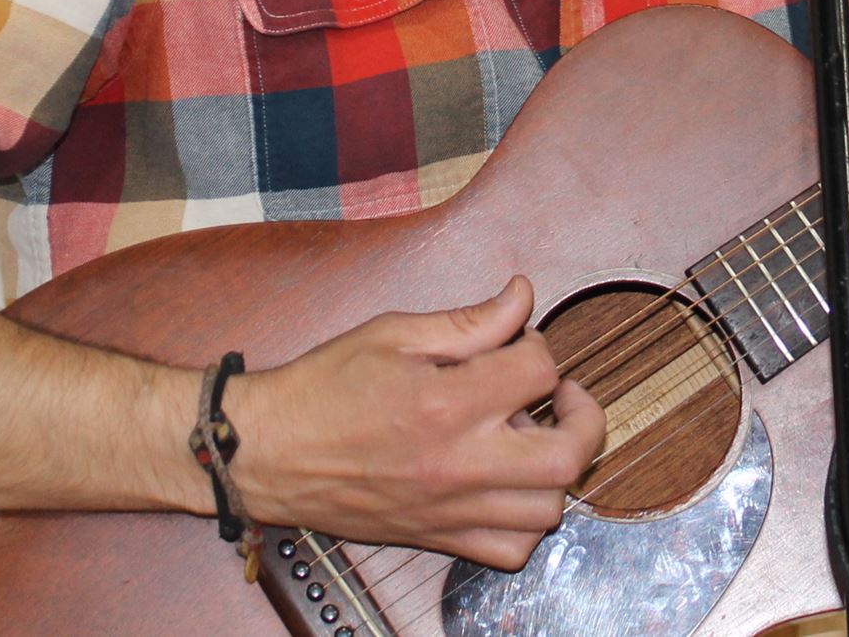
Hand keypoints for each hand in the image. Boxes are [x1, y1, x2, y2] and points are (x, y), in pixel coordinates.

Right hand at [225, 275, 605, 569]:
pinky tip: (511, 488)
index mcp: (446, 402)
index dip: (538, 346)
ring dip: (556, 469)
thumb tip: (521, 297)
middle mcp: (457, 462)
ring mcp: (450, 508)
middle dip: (582, 416)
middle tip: (562, 396)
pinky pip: (510, 551)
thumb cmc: (321, 389)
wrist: (266, 451)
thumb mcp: (393, 333)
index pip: (538, 371)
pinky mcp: (437, 537)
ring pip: (548, 509)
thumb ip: (468, 321)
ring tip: (532, 439)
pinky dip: (527, 524)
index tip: (518, 343)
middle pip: (567, 454)